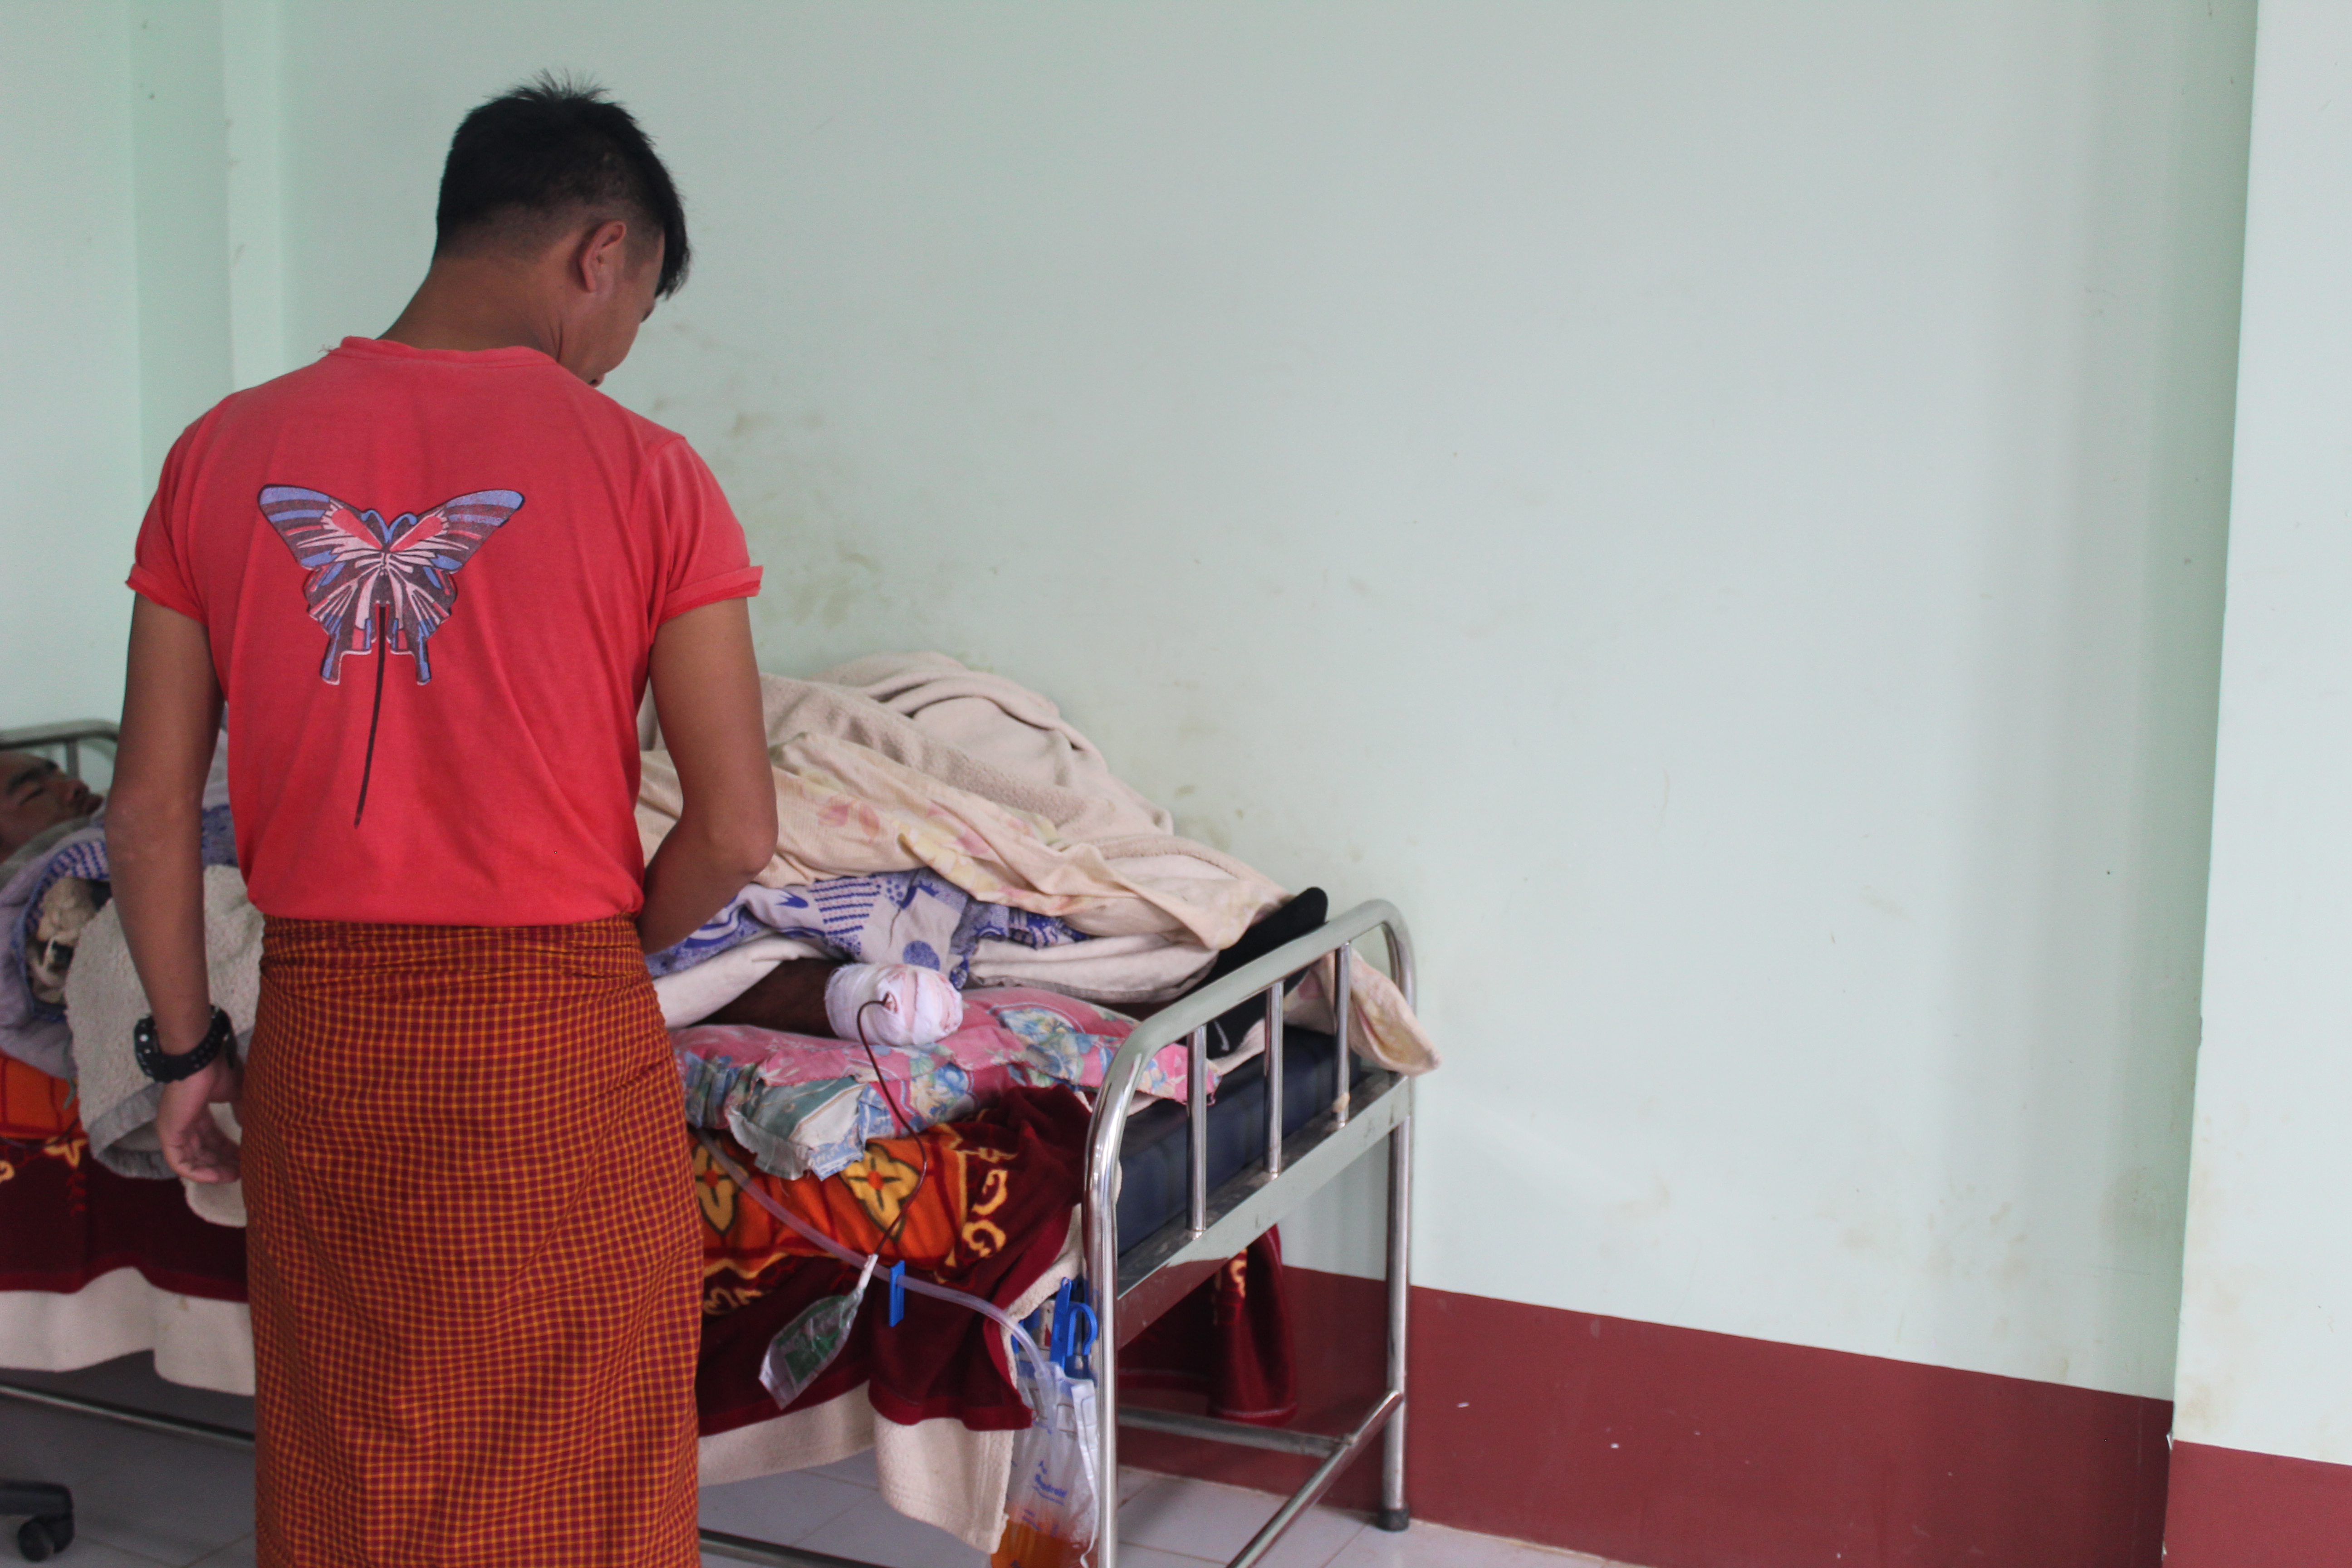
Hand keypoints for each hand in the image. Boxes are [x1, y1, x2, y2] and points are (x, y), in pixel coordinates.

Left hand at [155, 1057, 241, 1183]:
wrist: (199, 1060)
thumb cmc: (217, 1070)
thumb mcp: (237, 1093)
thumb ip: (242, 1112)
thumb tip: (251, 1128)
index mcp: (196, 1111)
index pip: (210, 1137)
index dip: (228, 1150)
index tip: (247, 1157)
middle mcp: (182, 1122)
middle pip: (202, 1150)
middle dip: (223, 1162)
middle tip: (244, 1170)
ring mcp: (173, 1129)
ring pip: (191, 1160)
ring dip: (213, 1170)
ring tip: (235, 1176)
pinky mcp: (168, 1135)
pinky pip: (180, 1163)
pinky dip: (198, 1173)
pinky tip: (218, 1176)